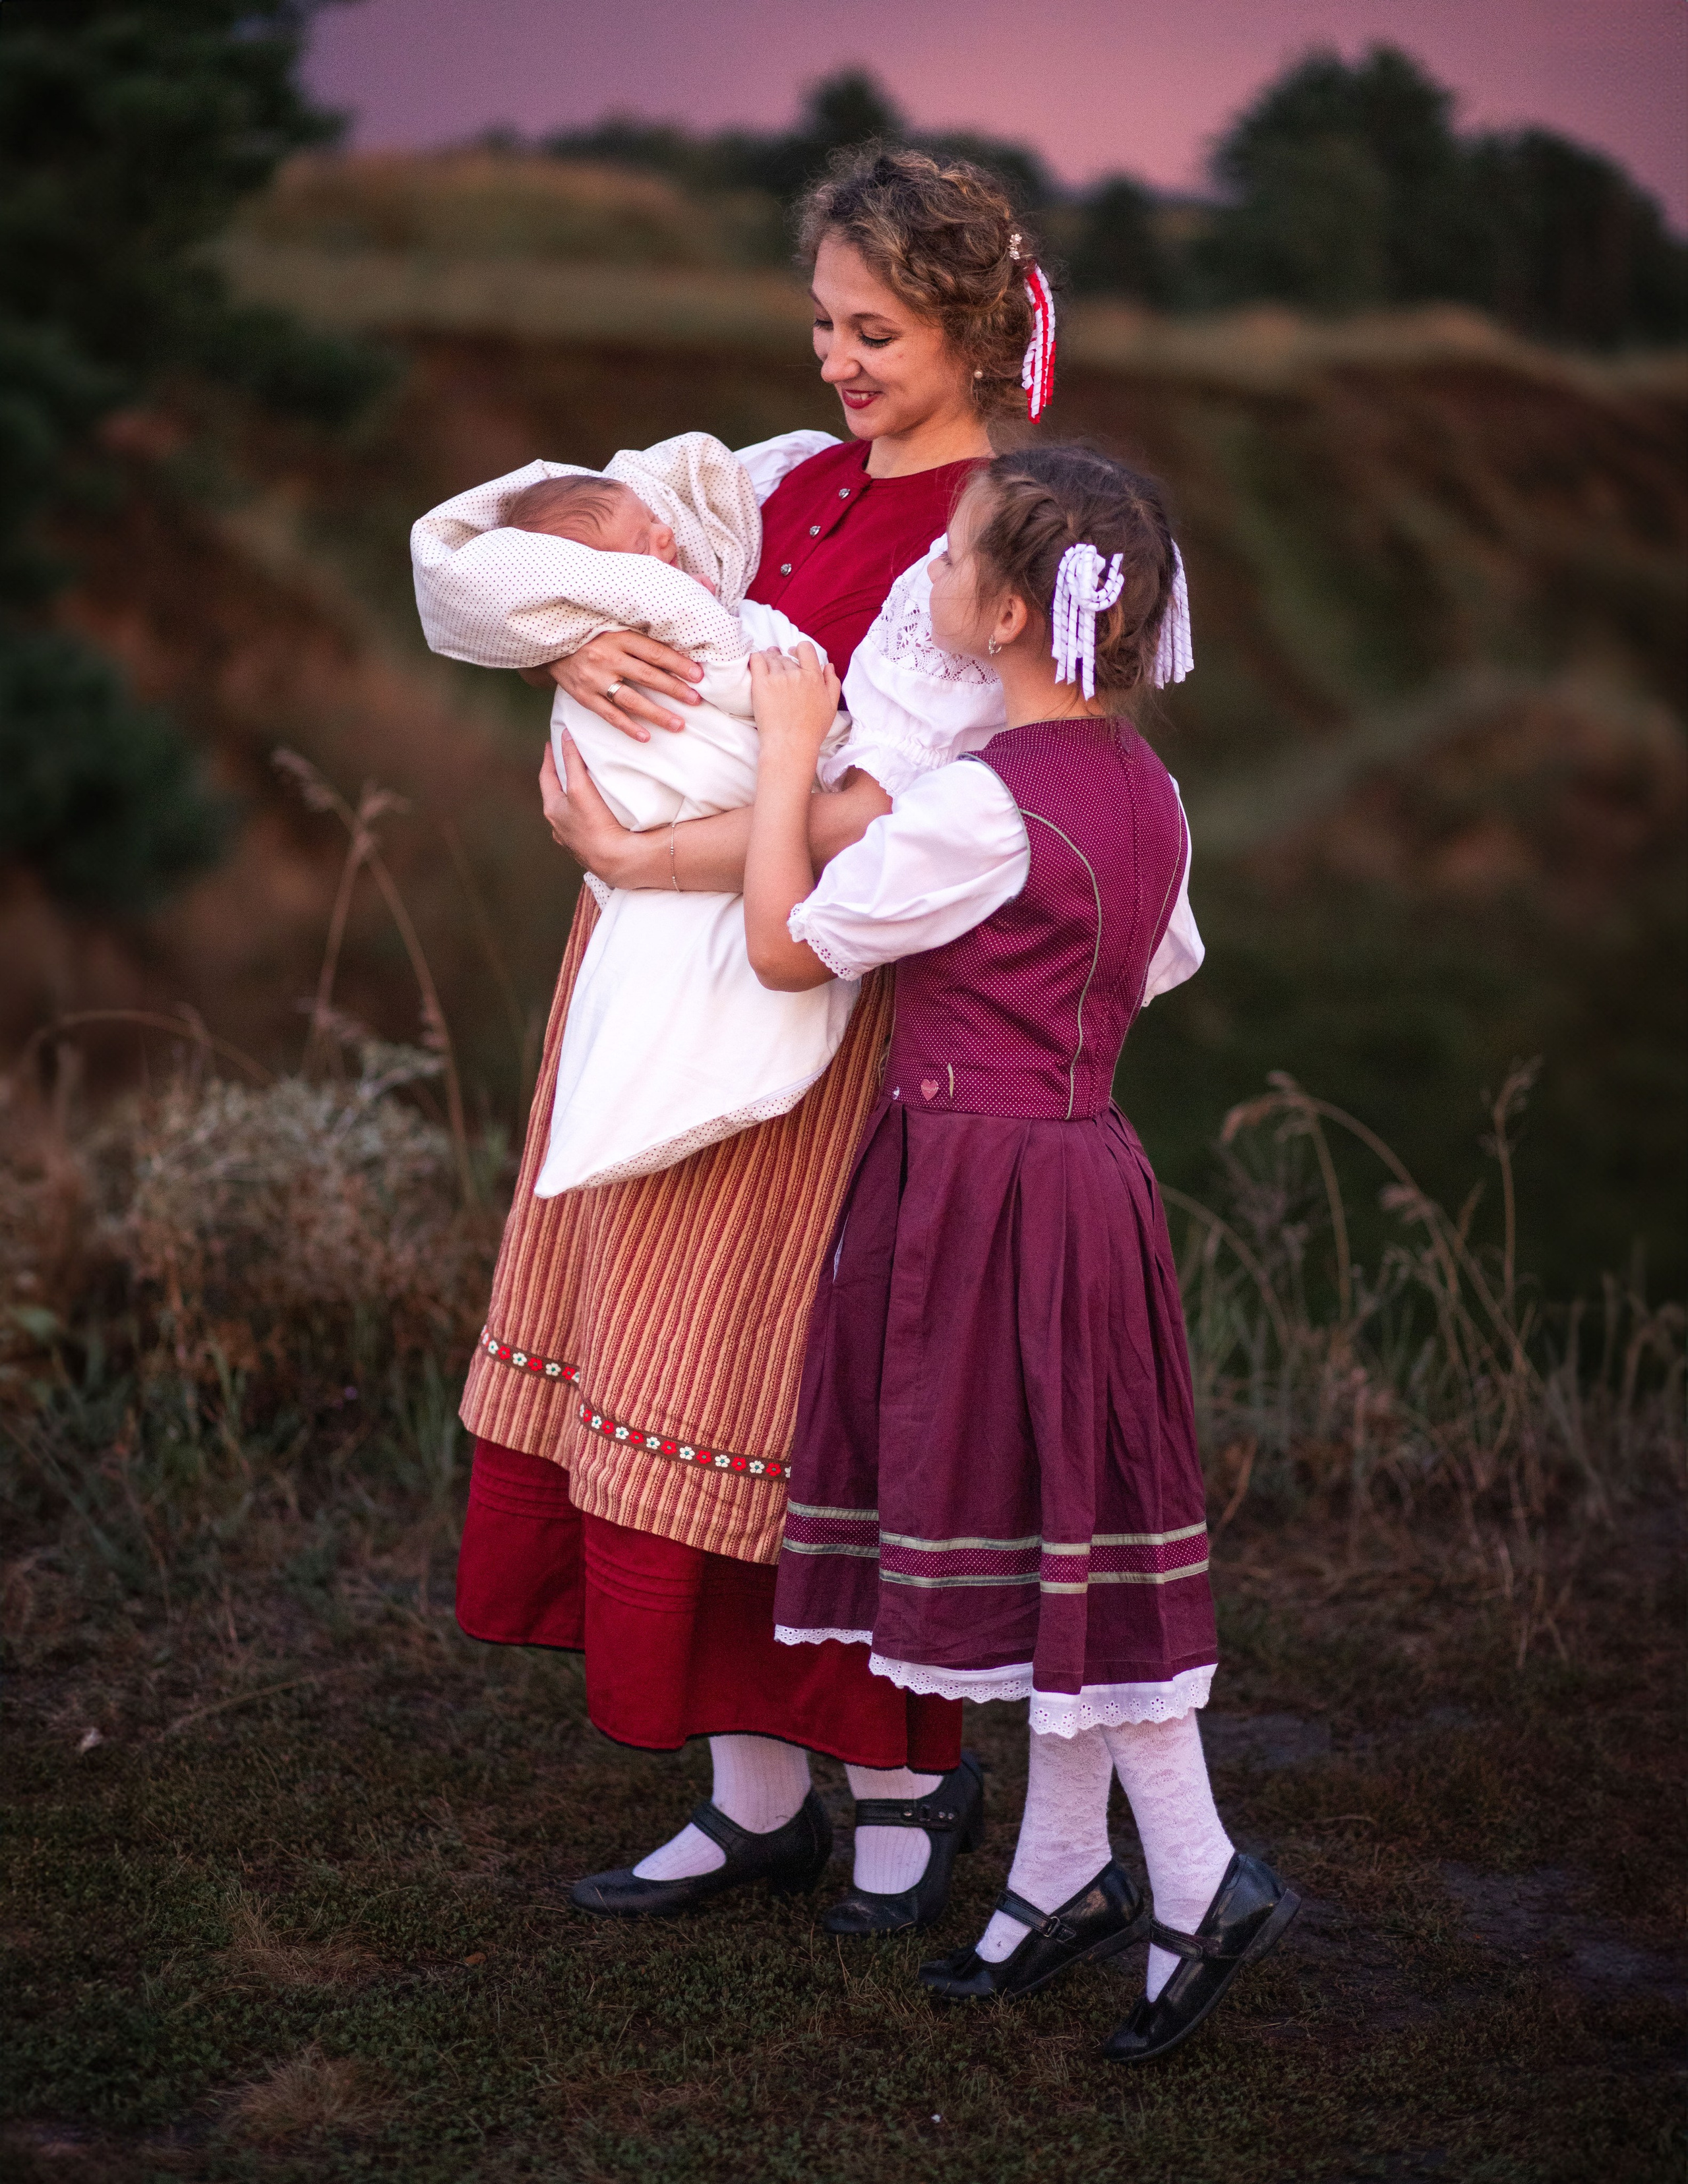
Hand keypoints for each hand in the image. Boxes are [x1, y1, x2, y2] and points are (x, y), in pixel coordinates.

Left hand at [538, 738, 634, 882]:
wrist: (614, 860)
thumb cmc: (593, 824)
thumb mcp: (579, 787)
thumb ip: (572, 761)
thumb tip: (566, 735)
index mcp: (552, 810)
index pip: (546, 777)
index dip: (549, 758)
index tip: (551, 744)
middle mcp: (558, 826)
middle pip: (556, 794)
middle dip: (560, 777)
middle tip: (567, 761)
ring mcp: (573, 839)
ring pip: (569, 812)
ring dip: (573, 798)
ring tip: (582, 785)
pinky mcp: (589, 847)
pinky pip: (584, 824)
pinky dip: (586, 814)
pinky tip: (597, 813)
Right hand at [545, 629, 704, 740]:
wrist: (549, 641)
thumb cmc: (589, 629)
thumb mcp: (613, 618)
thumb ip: (643, 617)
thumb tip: (695, 590)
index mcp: (617, 635)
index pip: (655, 652)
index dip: (678, 664)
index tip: (698, 675)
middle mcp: (607, 657)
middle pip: (647, 676)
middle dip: (674, 689)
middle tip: (696, 700)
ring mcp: (594, 679)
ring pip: (631, 700)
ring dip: (657, 714)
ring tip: (679, 724)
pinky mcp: (584, 696)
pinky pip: (609, 715)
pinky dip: (628, 727)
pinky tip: (646, 736)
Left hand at [748, 644, 840, 769]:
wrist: (790, 746)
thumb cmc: (811, 731)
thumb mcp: (831, 707)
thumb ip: (832, 683)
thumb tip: (828, 665)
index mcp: (814, 677)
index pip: (806, 648)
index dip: (798, 649)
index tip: (793, 654)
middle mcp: (796, 674)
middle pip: (786, 656)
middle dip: (782, 659)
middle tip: (777, 668)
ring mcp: (778, 678)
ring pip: (771, 658)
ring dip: (769, 658)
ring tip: (767, 665)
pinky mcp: (761, 685)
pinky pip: (756, 661)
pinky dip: (756, 658)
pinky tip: (756, 661)